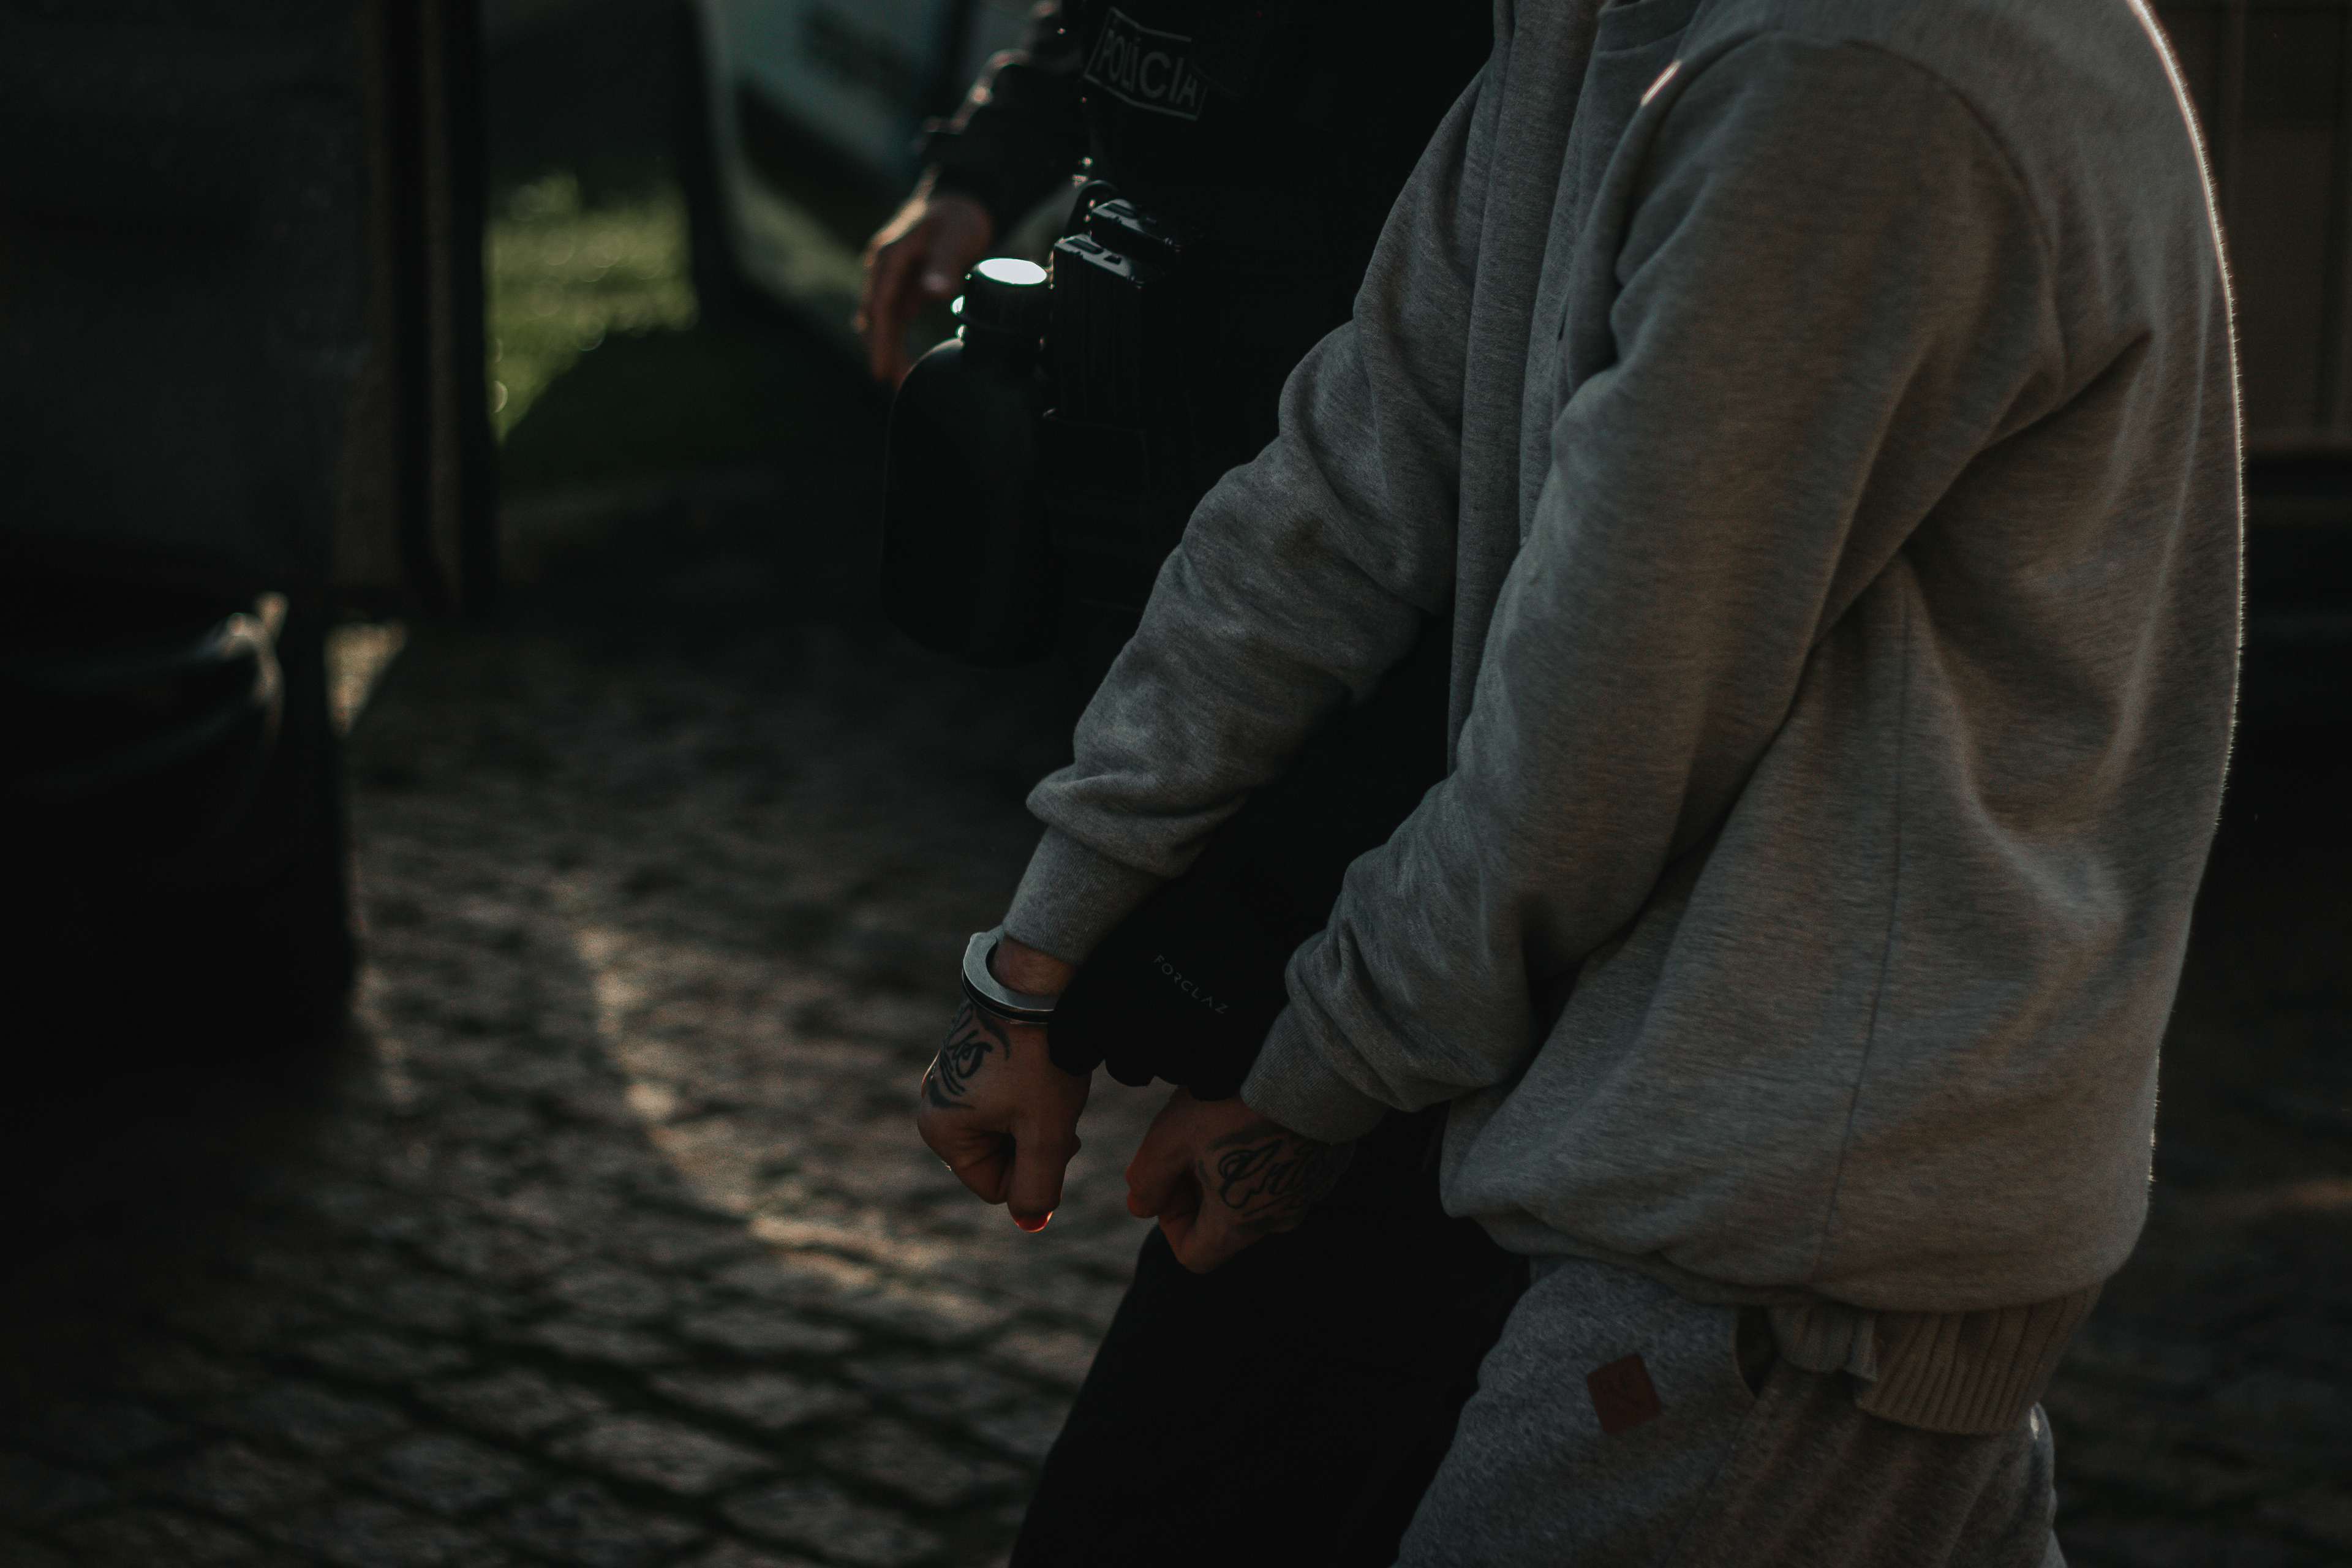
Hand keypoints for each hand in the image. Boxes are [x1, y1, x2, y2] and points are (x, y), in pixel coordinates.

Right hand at [856, 182, 995, 384]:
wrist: (958, 205)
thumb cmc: (957, 219)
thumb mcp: (954, 237)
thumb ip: (944, 263)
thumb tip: (934, 291)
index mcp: (889, 257)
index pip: (878, 306)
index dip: (878, 341)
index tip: (880, 370)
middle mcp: (883, 269)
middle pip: (875, 319)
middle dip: (881, 353)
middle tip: (892, 386)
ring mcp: (890, 279)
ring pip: (882, 322)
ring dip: (887, 351)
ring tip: (898, 383)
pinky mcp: (901, 288)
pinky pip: (893, 320)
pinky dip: (895, 342)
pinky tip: (902, 365)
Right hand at [915, 938, 1084, 1230]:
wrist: (1038, 984)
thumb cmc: (1040, 1060)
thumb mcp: (1046, 1134)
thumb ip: (1038, 1187)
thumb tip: (1030, 1222)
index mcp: (939, 1130)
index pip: (993, 1188)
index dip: (1033, 1172)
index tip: (1053, 1133)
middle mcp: (932, 1105)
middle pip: (995, 1159)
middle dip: (1032, 1144)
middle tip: (1055, 1109)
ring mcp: (946, 1079)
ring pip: (1001, 1129)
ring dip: (1032, 1120)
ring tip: (1048, 1086)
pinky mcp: (965, 1058)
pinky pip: (999, 1100)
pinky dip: (1025, 1095)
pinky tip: (1038, 1069)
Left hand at [1124, 1087, 1353, 1272]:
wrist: (1309, 1065)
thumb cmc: (1233, 1104)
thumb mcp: (1170, 1139)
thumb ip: (1147, 1180)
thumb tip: (1140, 1207)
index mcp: (1239, 1225)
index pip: (1194, 1254)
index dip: (1170, 1221)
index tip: (1168, 1179)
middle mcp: (1278, 1218)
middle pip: (1227, 1222)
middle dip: (1200, 1189)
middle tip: (1189, 1140)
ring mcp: (1309, 1191)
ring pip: (1260, 1193)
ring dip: (1234, 1169)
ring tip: (1223, 1122)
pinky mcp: (1328, 1162)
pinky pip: (1291, 1169)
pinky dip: (1269, 1152)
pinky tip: (1257, 1114)